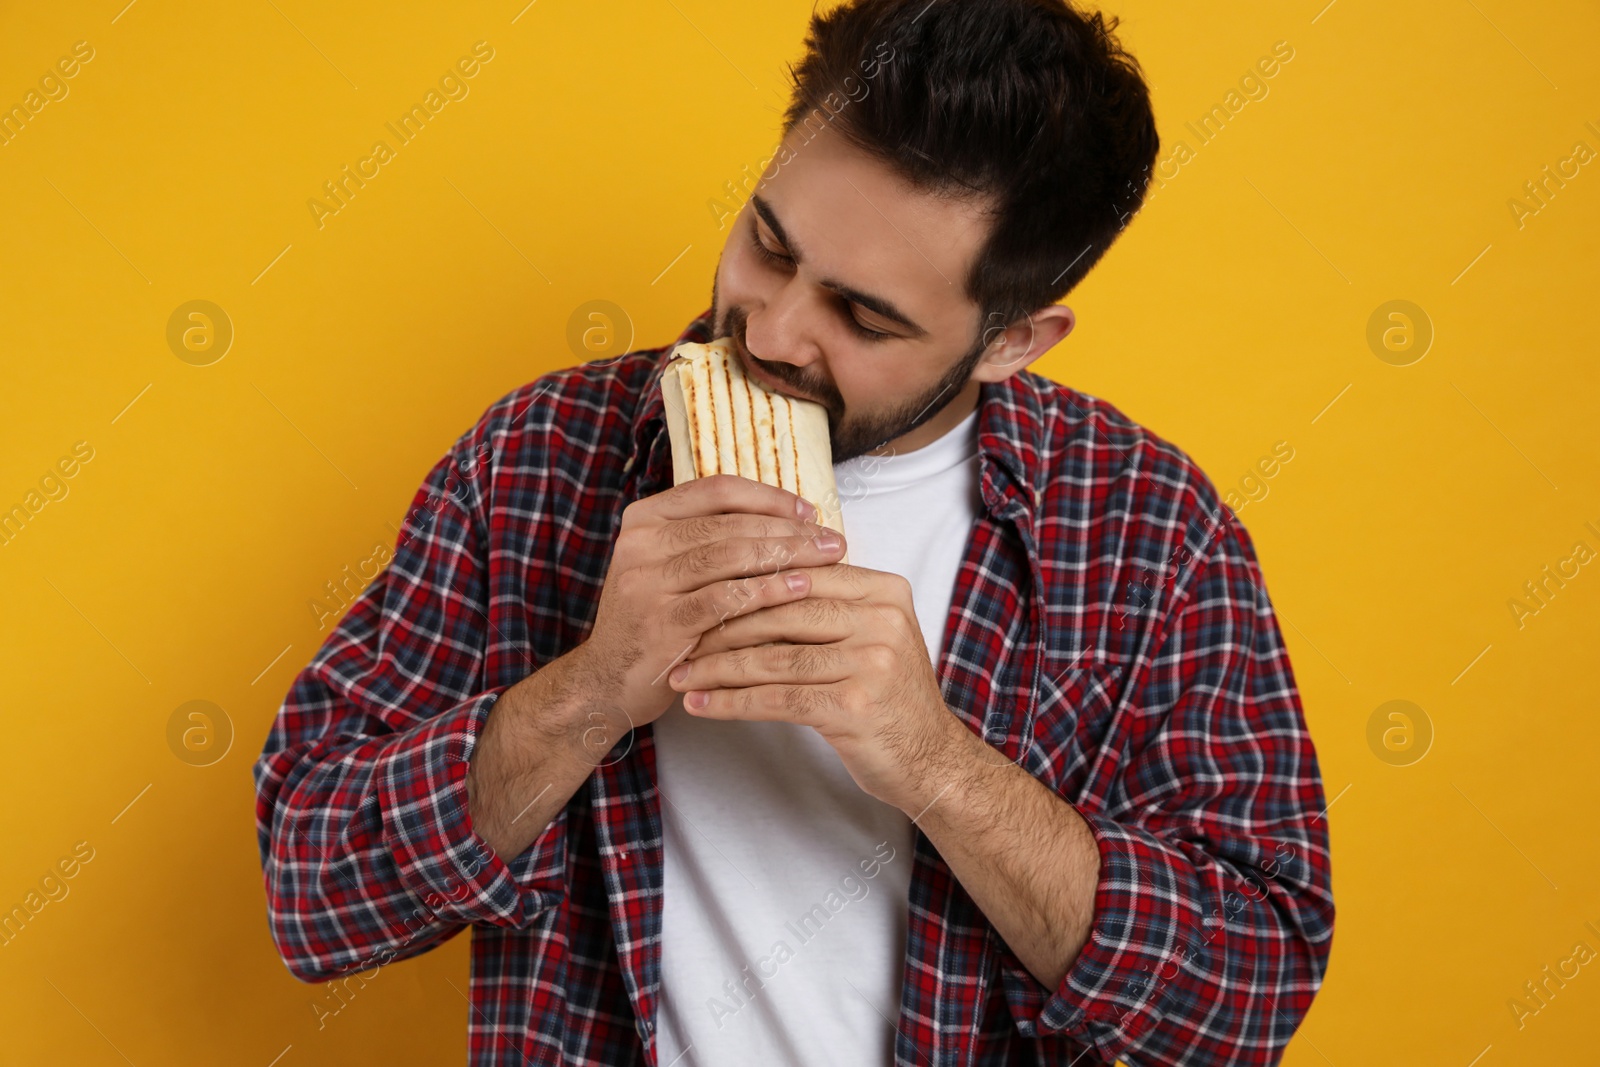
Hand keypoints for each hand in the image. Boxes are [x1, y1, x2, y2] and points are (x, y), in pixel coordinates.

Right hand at [575, 475, 846, 743]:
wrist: (607, 680)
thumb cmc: (655, 619)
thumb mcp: (669, 568)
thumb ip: (711, 540)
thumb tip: (789, 520)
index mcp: (645, 519)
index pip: (717, 490)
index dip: (769, 497)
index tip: (808, 512)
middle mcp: (640, 544)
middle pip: (730, 523)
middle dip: (789, 529)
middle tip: (832, 539)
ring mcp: (647, 584)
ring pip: (731, 556)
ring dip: (787, 555)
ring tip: (828, 559)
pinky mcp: (663, 624)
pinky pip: (726, 600)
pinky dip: (769, 591)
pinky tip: (801, 589)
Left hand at [665, 563, 967, 813]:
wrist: (932, 760)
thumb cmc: (889, 698)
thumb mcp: (870, 636)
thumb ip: (827, 606)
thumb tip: (748, 582)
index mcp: (884, 589)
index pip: (799, 573)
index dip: (744, 585)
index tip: (699, 595)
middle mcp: (882, 618)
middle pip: (782, 612)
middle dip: (722, 626)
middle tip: (678, 636)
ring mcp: (872, 661)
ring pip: (773, 657)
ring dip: (717, 668)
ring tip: (681, 674)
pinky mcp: (855, 705)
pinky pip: (777, 698)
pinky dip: (732, 702)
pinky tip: (701, 705)